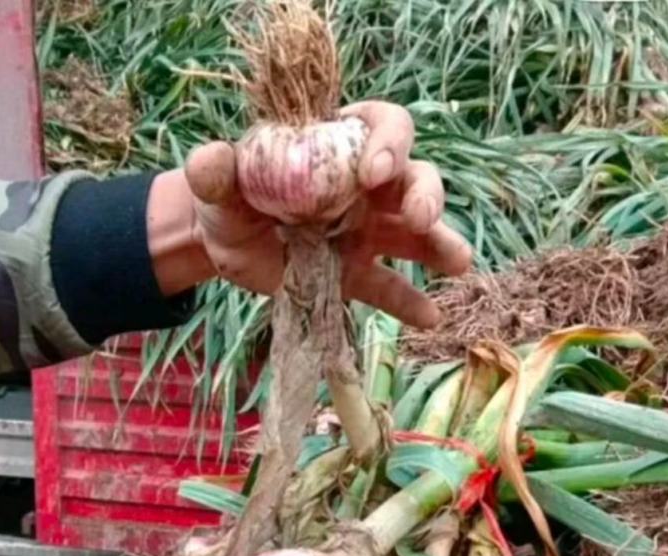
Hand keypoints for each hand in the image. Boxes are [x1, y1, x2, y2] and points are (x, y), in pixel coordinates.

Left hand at [146, 101, 471, 327]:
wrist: (224, 243)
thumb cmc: (229, 198)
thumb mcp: (218, 184)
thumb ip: (214, 172)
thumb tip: (210, 162)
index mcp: (337, 145)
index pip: (381, 126)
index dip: (388, 143)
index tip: (374, 171)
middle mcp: (364, 186)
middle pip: (413, 177)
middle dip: (424, 194)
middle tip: (417, 218)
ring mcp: (366, 231)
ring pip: (415, 231)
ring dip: (438, 243)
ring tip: (457, 263)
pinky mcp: (356, 274)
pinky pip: (388, 288)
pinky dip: (409, 302)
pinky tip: (430, 318)